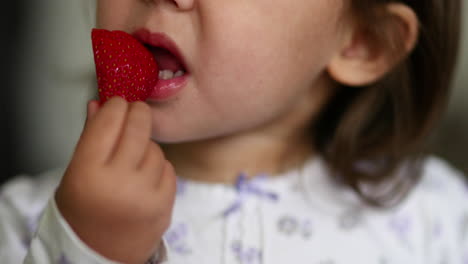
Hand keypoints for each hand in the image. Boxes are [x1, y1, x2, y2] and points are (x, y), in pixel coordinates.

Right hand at [55, 97, 176, 263]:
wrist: (101, 253)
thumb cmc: (84, 211)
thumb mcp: (76, 173)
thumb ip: (90, 136)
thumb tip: (99, 103)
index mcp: (88, 173)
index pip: (108, 122)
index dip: (115, 105)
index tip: (118, 102)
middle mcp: (119, 184)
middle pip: (138, 127)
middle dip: (138, 112)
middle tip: (136, 110)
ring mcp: (146, 195)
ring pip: (155, 147)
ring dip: (146, 145)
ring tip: (132, 159)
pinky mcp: (165, 203)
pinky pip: (167, 167)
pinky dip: (158, 166)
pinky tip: (144, 177)